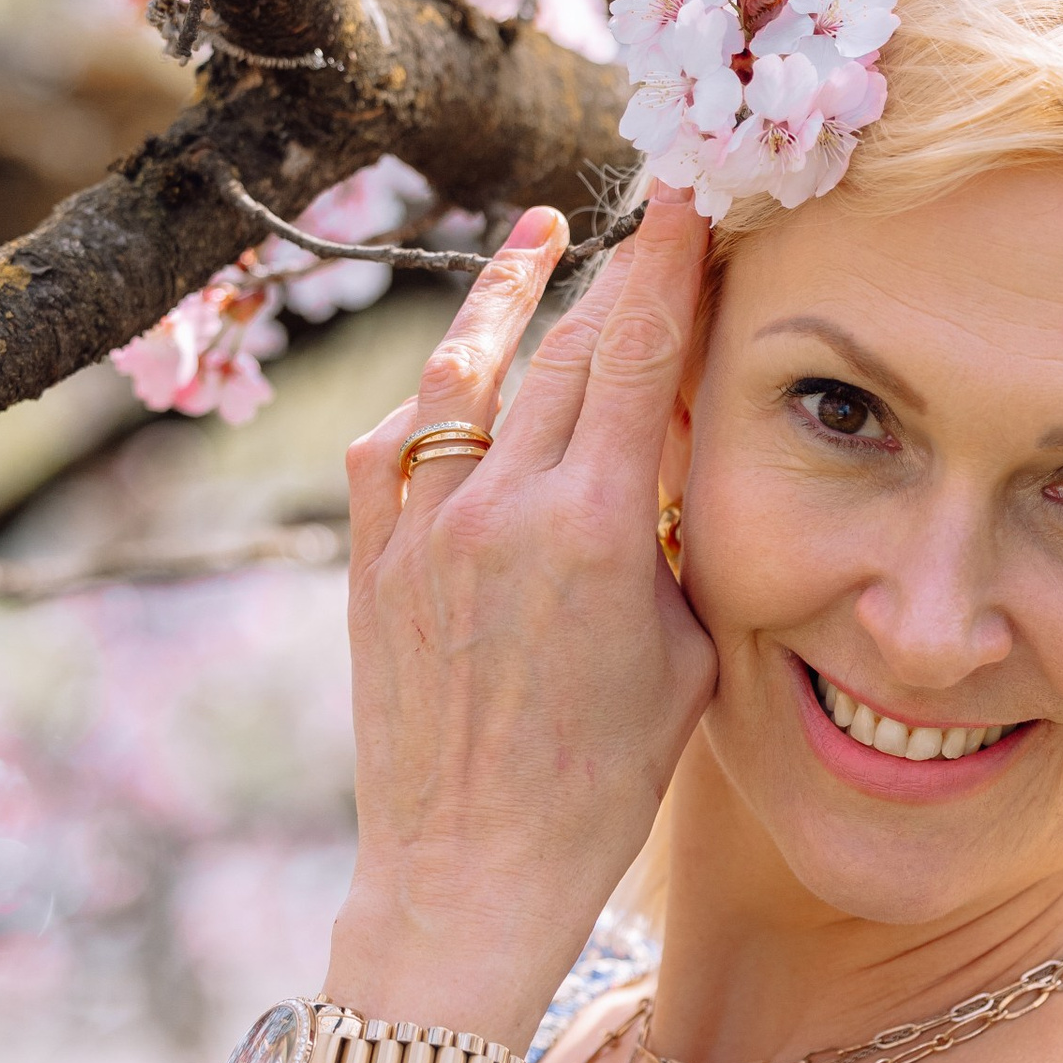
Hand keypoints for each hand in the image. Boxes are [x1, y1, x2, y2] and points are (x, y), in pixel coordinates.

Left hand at [331, 192, 713, 1036]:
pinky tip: (463, 376)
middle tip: (651, 215)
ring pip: (469, 376)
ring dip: (508, 301)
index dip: (670, 261)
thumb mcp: (685, 654)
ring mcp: (422, 530)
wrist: (469, 869)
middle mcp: (498, 509)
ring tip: (538, 239)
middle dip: (615, 274)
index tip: (692, 193)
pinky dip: (437, 399)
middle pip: (565, 348)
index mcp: (592, 530)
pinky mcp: (370, 562)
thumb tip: (674, 454)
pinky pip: (397, 445)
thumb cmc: (601, 783)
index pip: (639, 353)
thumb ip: (676, 538)